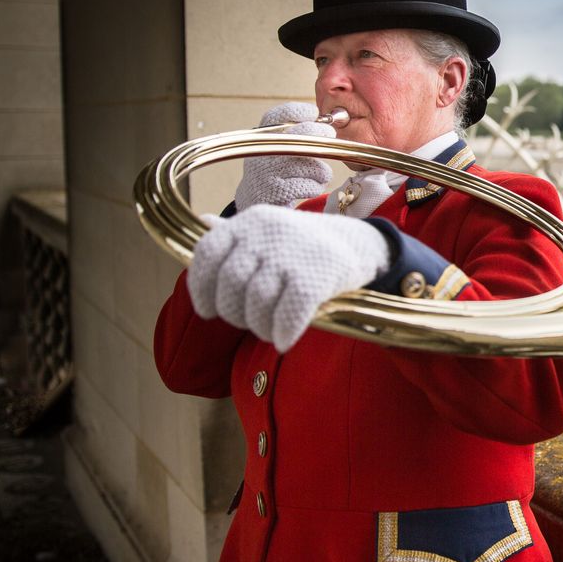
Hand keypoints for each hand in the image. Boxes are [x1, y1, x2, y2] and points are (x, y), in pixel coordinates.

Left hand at [189, 205, 390, 350]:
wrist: (361, 244)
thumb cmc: (305, 245)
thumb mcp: (270, 229)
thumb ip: (237, 234)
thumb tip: (204, 223)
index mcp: (250, 221)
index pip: (207, 252)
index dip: (201, 286)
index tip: (208, 309)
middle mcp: (267, 232)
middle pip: (230, 282)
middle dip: (233, 312)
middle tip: (247, 322)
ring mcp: (292, 253)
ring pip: (256, 301)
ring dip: (258, 326)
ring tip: (267, 331)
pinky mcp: (316, 276)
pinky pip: (288, 313)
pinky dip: (283, 332)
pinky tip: (284, 340)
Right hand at [234, 102, 334, 211]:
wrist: (258, 198)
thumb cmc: (277, 168)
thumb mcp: (279, 147)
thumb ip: (296, 133)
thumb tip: (326, 121)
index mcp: (261, 137)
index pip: (276, 116)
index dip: (298, 111)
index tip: (314, 113)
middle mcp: (262, 152)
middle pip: (300, 136)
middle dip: (321, 133)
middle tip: (329, 135)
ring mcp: (268, 171)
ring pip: (311, 164)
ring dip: (321, 170)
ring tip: (317, 173)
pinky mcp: (277, 191)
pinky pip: (310, 185)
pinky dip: (316, 186)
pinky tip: (311, 186)